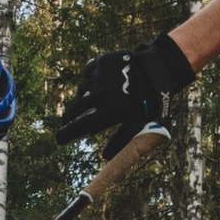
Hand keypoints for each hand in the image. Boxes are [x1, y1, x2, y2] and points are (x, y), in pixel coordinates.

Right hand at [52, 33, 193, 149]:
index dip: (66, 135)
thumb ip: (121, 141)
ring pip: (82, 90)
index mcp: (111, 112)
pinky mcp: (101, 62)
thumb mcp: (140, 124)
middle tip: (67, 122)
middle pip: (75, 109)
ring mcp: (100, 77)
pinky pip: (88, 73)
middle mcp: (102, 94)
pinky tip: (99, 83)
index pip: (80, 127)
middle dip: (68, 118)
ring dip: (84, 97)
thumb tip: (105, 157)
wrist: (160, 70)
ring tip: (91, 101)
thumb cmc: (151, 101)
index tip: (59, 140)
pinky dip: (91, 79)